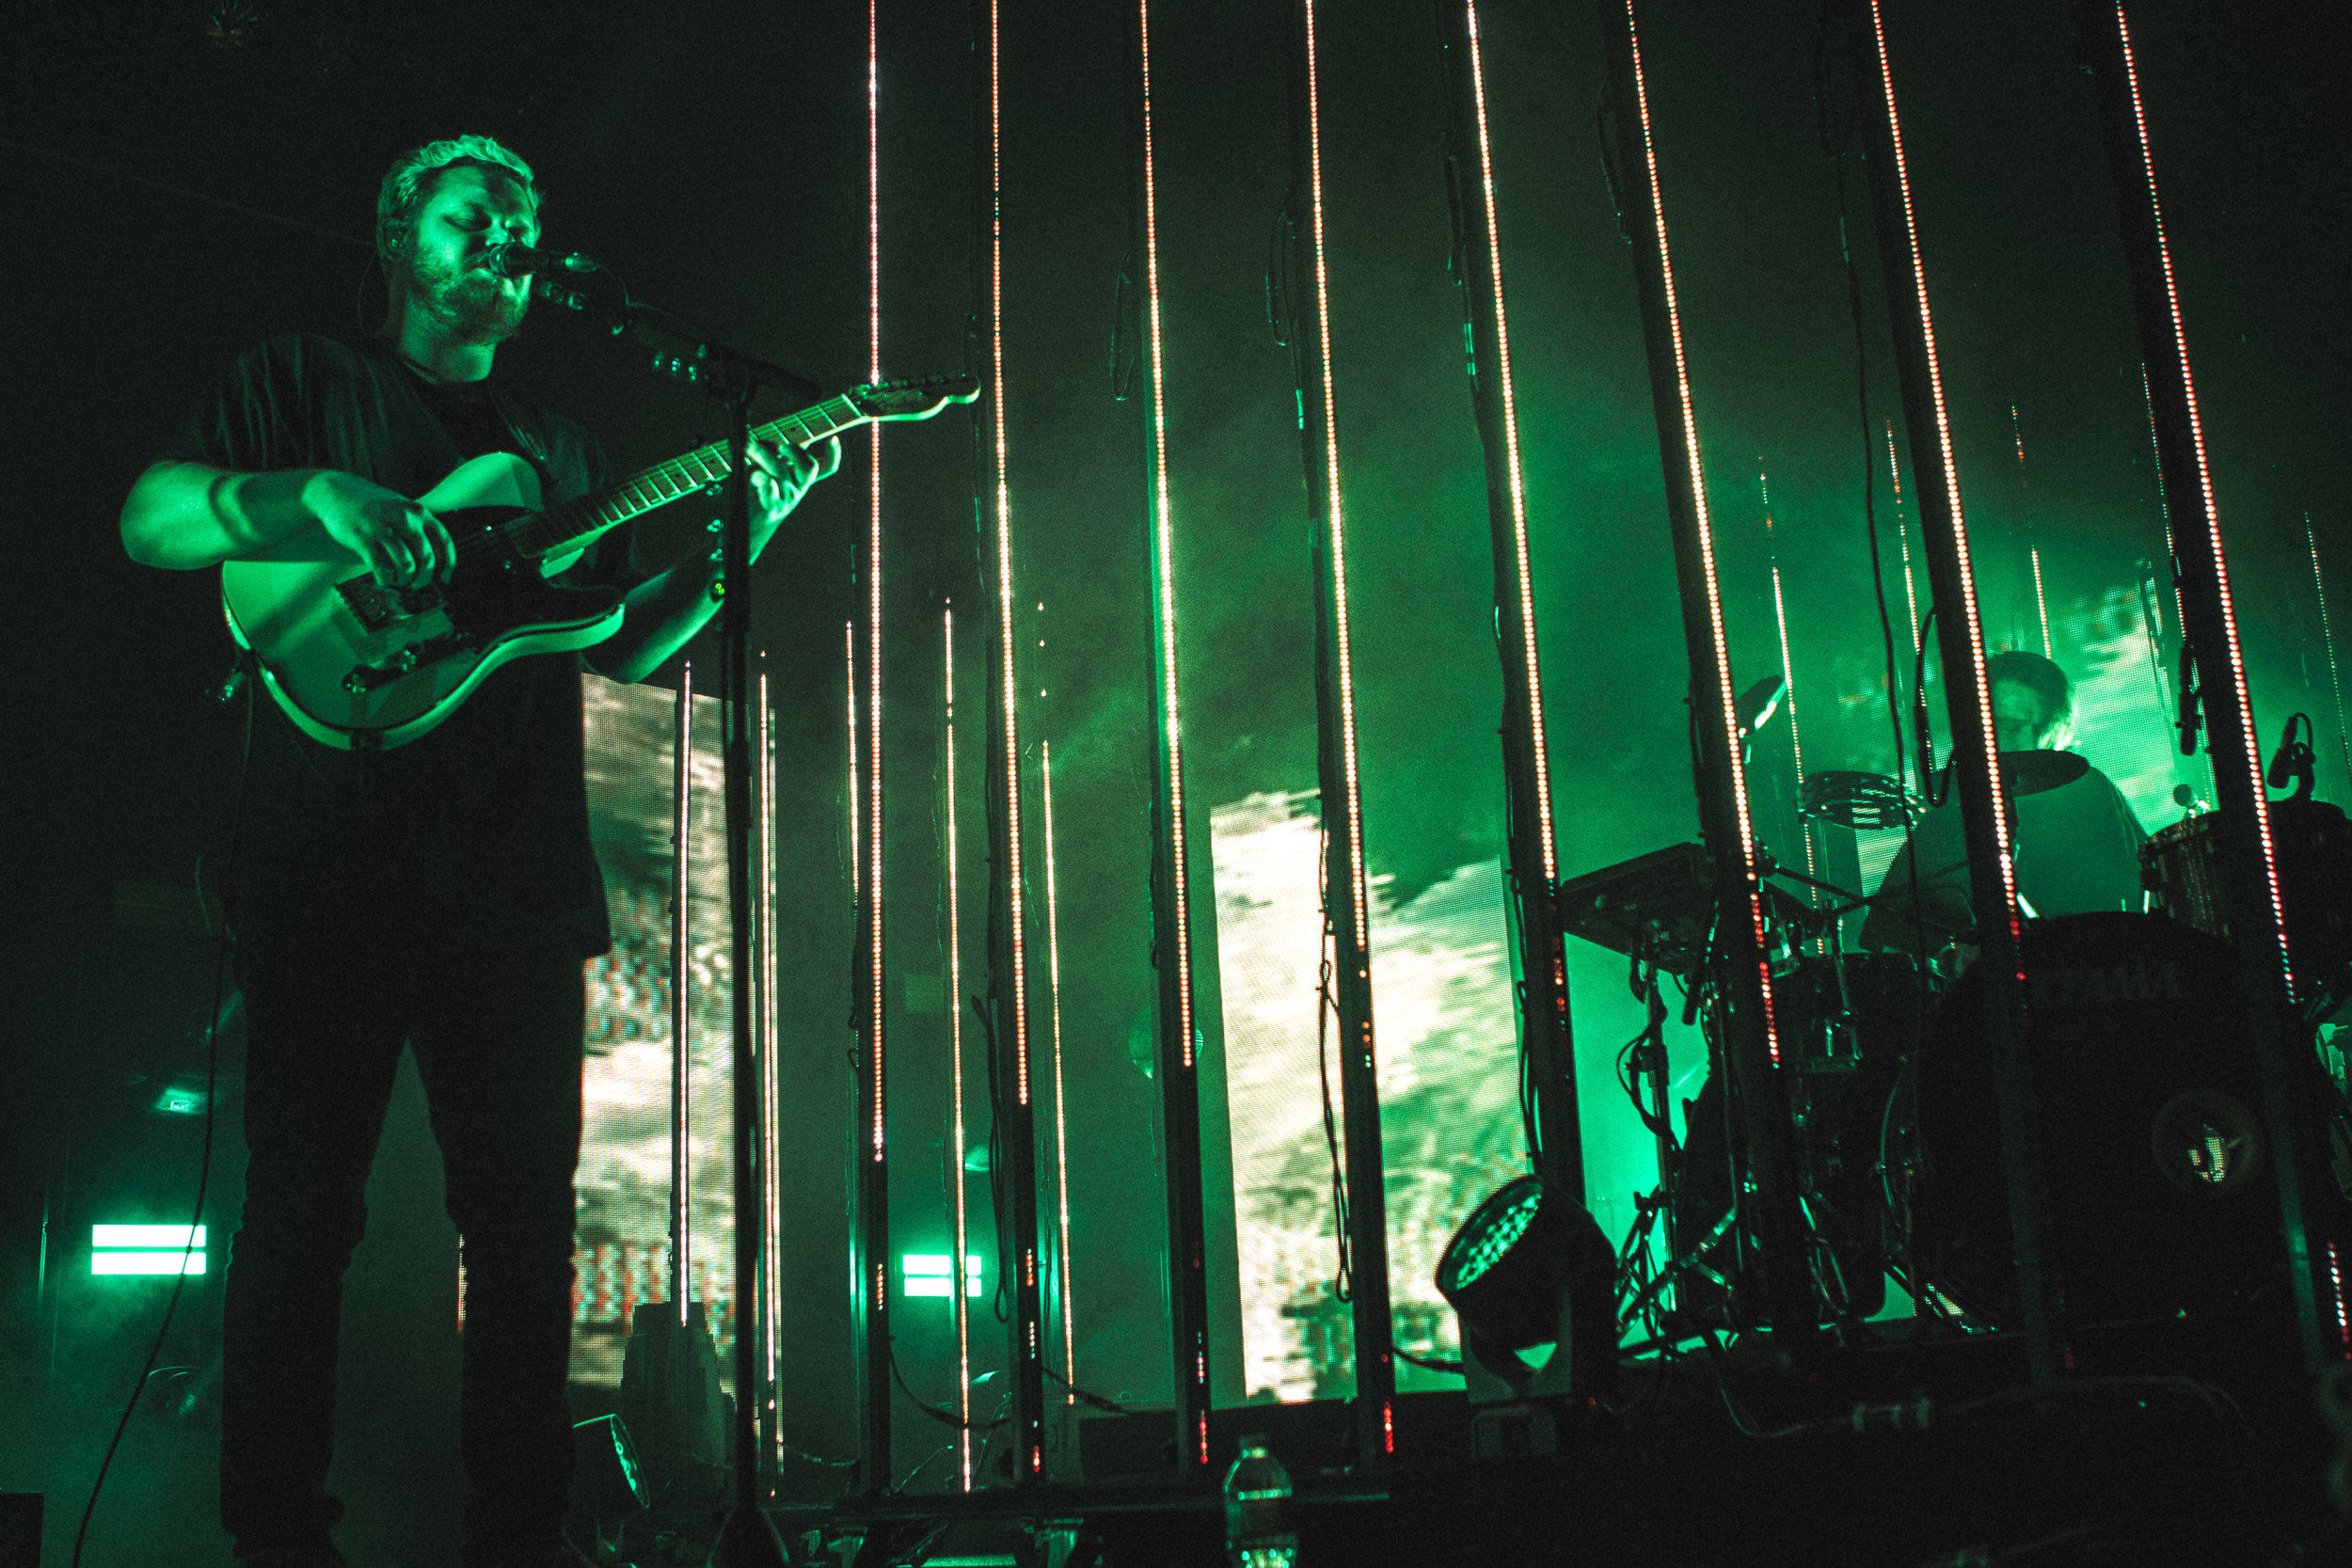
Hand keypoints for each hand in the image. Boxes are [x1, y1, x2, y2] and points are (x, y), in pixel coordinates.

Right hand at [305, 470, 454, 587]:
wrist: (335, 491)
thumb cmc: (372, 505)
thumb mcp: (401, 507)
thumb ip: (418, 526)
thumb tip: (433, 559)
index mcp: (418, 512)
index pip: (444, 541)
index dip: (448, 564)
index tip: (445, 578)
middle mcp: (404, 519)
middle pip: (426, 558)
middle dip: (424, 577)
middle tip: (417, 584)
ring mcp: (383, 528)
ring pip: (406, 565)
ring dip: (404, 579)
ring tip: (399, 580)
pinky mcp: (363, 539)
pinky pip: (381, 568)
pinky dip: (386, 579)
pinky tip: (384, 579)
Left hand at [745, 435, 841, 554]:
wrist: (746, 526)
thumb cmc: (754, 492)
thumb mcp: (764, 468)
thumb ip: (769, 453)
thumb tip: (764, 441)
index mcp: (801, 478)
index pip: (825, 468)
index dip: (833, 455)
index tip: (833, 439)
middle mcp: (798, 489)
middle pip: (808, 468)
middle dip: (795, 452)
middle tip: (779, 446)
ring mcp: (787, 500)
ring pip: (783, 473)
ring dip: (764, 456)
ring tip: (747, 449)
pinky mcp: (772, 507)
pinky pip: (772, 490)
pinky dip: (764, 480)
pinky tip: (757, 476)